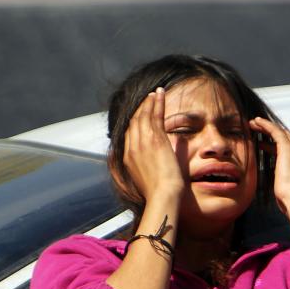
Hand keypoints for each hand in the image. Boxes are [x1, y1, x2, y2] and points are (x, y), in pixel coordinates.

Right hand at [124, 88, 184, 202]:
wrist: (162, 195)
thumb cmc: (157, 193)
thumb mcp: (143, 179)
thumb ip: (141, 168)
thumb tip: (147, 164)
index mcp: (127, 158)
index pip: (129, 134)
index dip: (134, 122)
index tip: (140, 115)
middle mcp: (132, 147)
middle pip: (133, 122)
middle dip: (140, 109)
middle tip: (147, 99)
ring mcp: (142, 142)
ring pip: (144, 115)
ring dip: (149, 102)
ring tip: (154, 93)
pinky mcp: (155, 139)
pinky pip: (155, 115)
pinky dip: (157, 103)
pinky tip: (159, 94)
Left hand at [248, 117, 289, 215]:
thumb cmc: (289, 198)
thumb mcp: (284, 185)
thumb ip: (280, 177)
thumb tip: (276, 180)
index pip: (287, 146)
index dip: (274, 141)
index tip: (262, 141)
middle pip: (284, 136)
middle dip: (269, 131)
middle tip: (256, 128)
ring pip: (279, 131)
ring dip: (265, 126)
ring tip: (253, 124)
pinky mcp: (288, 147)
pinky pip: (275, 131)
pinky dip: (265, 125)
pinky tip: (256, 122)